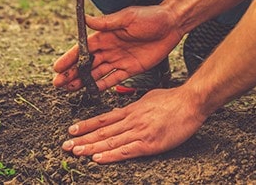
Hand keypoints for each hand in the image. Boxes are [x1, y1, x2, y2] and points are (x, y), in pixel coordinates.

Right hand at [53, 6, 182, 91]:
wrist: (172, 24)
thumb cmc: (151, 17)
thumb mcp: (128, 17)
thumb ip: (107, 23)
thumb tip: (86, 19)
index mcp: (107, 34)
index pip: (84, 48)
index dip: (70, 58)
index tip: (57, 68)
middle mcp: (110, 47)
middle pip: (87, 63)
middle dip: (71, 73)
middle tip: (57, 84)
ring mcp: (120, 59)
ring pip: (97, 72)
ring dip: (82, 80)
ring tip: (68, 89)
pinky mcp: (131, 68)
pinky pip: (113, 79)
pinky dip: (101, 85)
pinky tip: (90, 91)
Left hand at [61, 86, 205, 161]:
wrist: (190, 102)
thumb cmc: (174, 99)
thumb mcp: (150, 97)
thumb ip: (137, 105)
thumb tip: (127, 109)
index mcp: (132, 109)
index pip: (104, 119)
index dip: (87, 125)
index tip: (72, 129)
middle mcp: (132, 120)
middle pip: (103, 131)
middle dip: (83, 139)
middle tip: (65, 145)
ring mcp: (140, 131)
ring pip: (110, 141)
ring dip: (91, 148)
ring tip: (75, 152)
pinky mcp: (149, 143)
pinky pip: (126, 151)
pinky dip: (110, 155)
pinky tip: (98, 158)